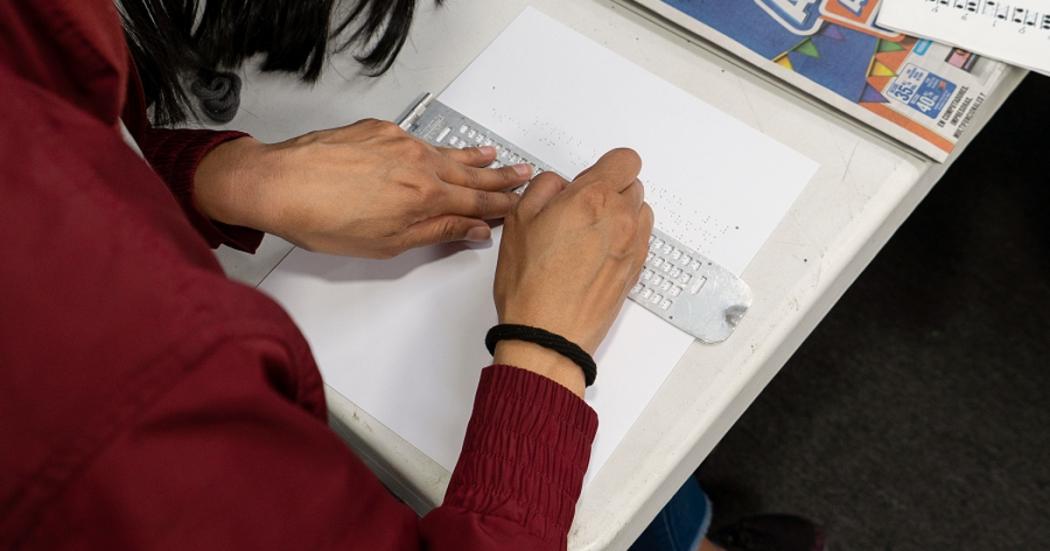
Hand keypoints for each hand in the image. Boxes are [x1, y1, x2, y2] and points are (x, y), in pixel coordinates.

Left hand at [194, 119, 531, 256]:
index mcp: (425, 198)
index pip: (476, 203)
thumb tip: (473, 229)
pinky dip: (437, 145)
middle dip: (499, 178)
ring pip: (446, 152)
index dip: (502, 205)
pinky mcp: (378, 130)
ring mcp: (399, 143)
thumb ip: (436, 232)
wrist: (278, 184)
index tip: (520, 205)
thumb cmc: (321, 219)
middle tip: (524, 175)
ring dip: (474, 156)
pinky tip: (442, 148)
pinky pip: (418, 139)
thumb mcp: (387, 243)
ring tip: (494, 155)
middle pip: (469, 174)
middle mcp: (418, 164)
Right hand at [492, 149, 653, 394]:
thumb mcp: (518, 220)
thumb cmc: (530, 284)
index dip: (606, 166)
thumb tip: (560, 185)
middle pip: (633, 185)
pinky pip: (639, 239)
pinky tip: (595, 255)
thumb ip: (544, 188)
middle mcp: (620, 219)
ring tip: (589, 234)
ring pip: (639, 212)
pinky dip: (624, 239)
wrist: (548, 334)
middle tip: (579, 210)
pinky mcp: (635, 270)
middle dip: (610, 190)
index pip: (625, 160)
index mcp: (593, 198)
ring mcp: (632, 246)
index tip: (588, 180)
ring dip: (620, 214)